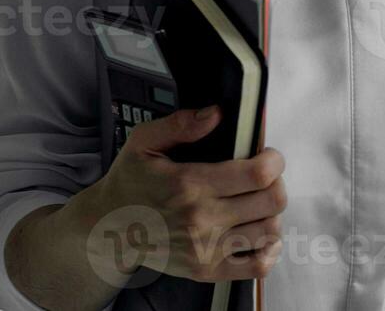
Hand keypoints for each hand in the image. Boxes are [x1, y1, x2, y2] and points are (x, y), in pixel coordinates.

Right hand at [89, 106, 285, 283]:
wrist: (108, 229)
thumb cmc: (129, 184)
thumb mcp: (143, 142)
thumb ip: (180, 124)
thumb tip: (215, 114)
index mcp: (190, 184)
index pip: (258, 174)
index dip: (273, 161)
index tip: (268, 156)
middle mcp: (202, 219)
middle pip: (271, 201)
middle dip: (276, 183)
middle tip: (265, 177)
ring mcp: (206, 249)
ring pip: (269, 231)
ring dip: (271, 213)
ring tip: (258, 203)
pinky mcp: (207, 270)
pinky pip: (256, 266)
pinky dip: (268, 250)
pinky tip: (259, 233)